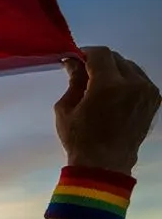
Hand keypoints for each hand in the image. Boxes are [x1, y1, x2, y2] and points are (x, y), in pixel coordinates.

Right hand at [55, 47, 160, 174]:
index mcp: (109, 85)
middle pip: (116, 58)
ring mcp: (147, 92)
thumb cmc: (80, 139)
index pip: (99, 54)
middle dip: (99, 62)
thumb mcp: (66, 108)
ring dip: (114, 70)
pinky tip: (114, 93)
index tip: (75, 59)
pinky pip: (140, 80)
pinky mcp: (154, 100)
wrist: (104, 165)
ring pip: (129, 67)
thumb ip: (73, 81)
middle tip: (85, 72)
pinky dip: (126, 80)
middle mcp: (133, 84)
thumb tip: (74, 63)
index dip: (85, 53)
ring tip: (100, 84)